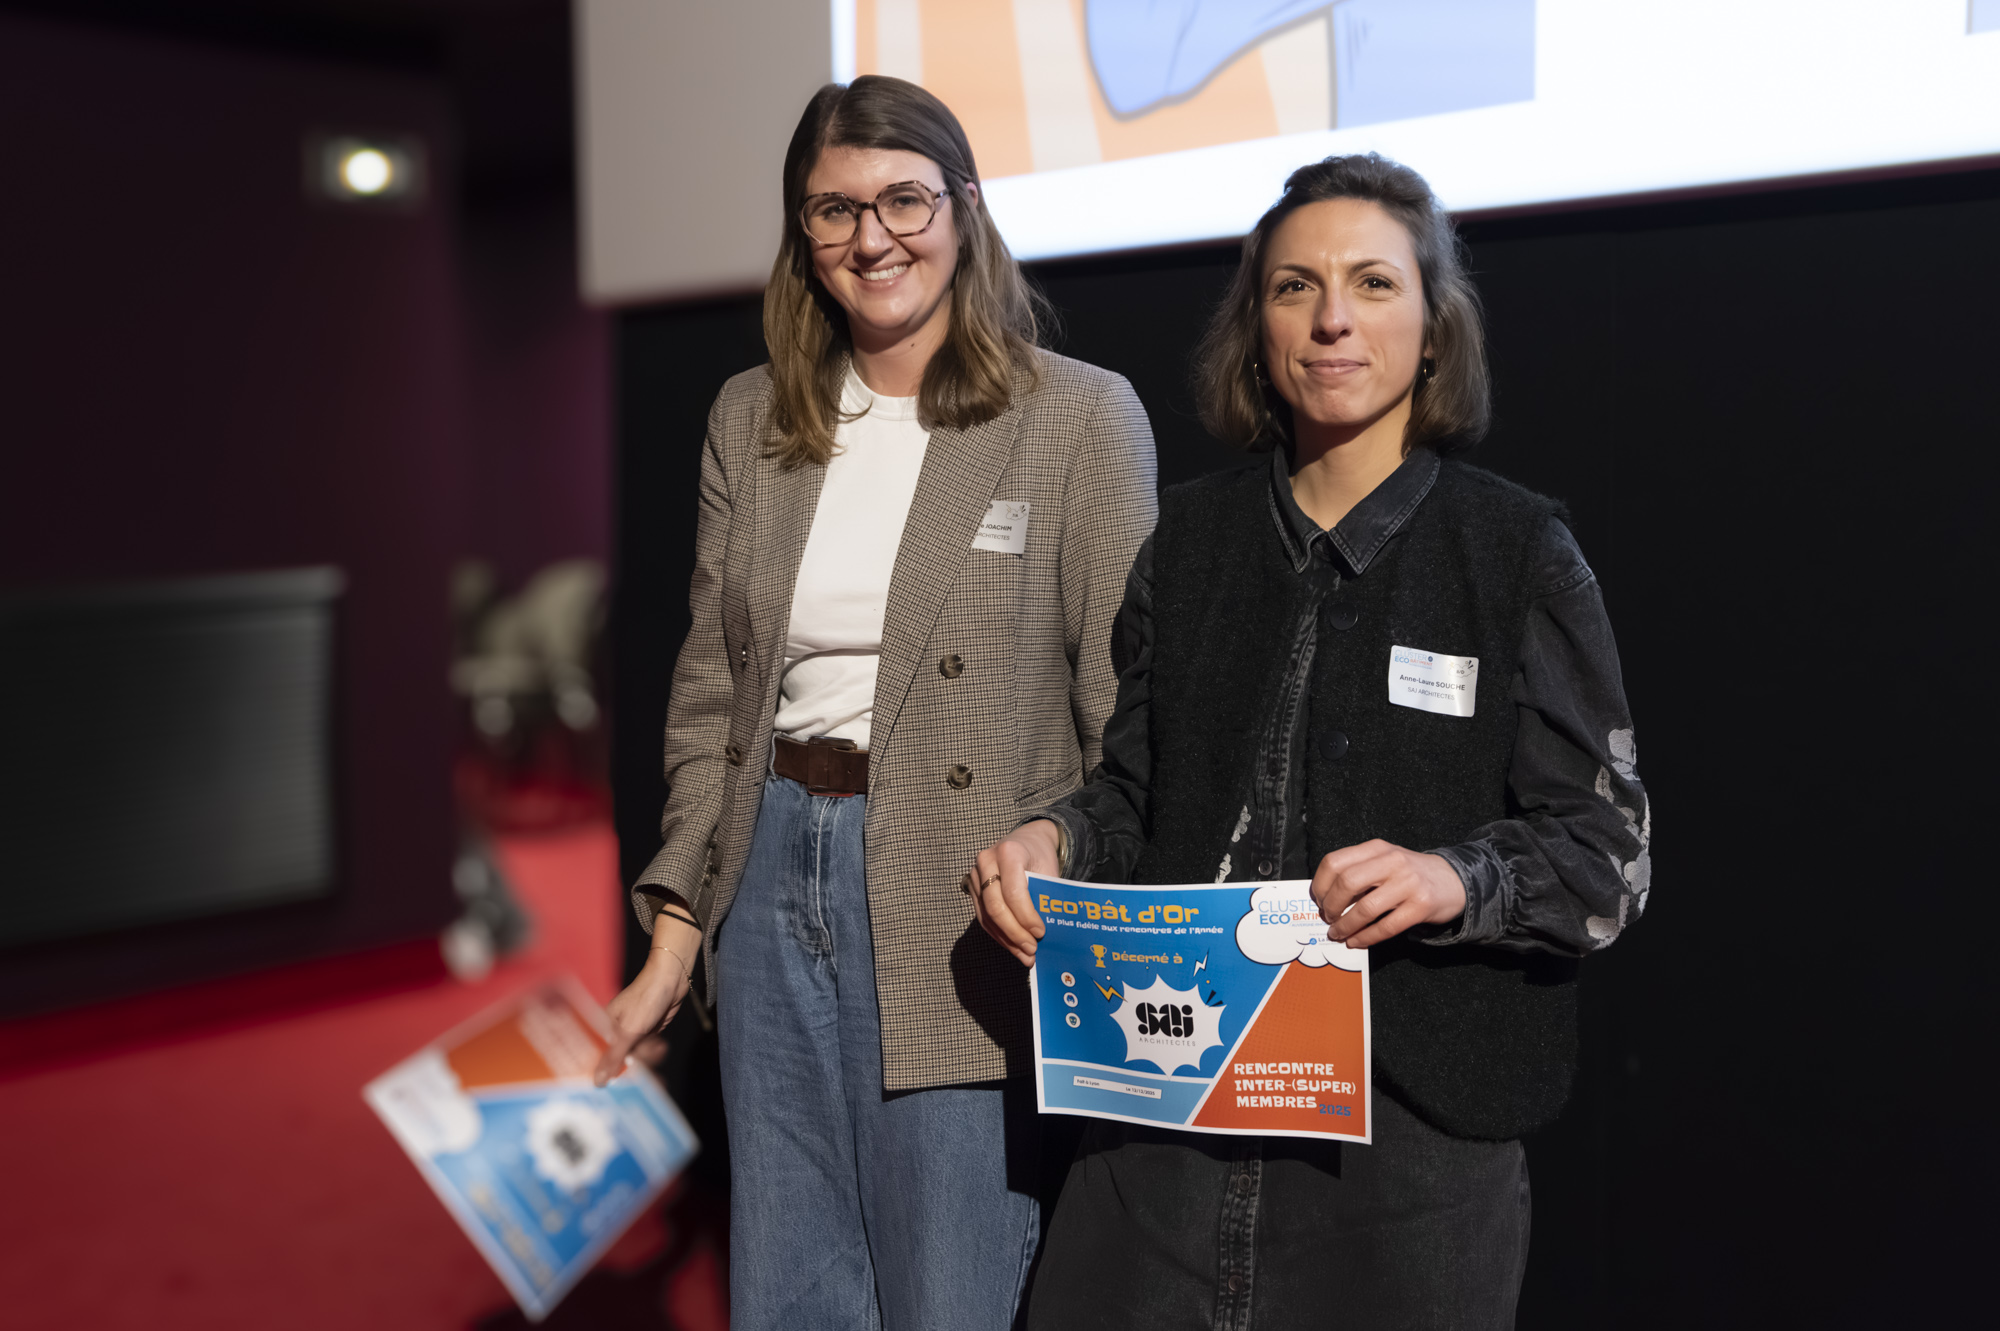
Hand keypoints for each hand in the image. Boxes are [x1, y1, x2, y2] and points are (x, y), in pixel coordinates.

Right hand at [592, 913, 701, 1085]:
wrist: (672, 979)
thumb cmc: (646, 997)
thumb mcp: (629, 1031)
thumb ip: (613, 1057)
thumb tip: (597, 1082)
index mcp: (602, 1028)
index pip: (596, 1058)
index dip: (604, 1073)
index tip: (614, 1087)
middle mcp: (614, 1032)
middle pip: (617, 1062)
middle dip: (633, 1066)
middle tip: (645, 1066)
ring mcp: (631, 1033)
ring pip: (634, 1058)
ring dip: (647, 1057)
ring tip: (656, 1047)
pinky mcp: (646, 1032)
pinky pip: (646, 1051)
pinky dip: (654, 1051)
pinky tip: (660, 1045)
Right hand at [968, 821, 1058, 966]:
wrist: (1027, 841)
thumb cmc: (1040, 857)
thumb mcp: (1048, 871)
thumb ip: (1045, 898)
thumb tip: (1045, 935)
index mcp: (1009, 851)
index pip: (1014, 892)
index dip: (1026, 917)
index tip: (1041, 933)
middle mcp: (986, 860)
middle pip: (996, 906)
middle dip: (1014, 933)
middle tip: (1032, 950)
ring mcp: (975, 874)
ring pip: (987, 915)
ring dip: (1006, 939)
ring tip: (1024, 955)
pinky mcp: (972, 888)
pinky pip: (983, 917)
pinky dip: (999, 935)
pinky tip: (1013, 946)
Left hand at [1310, 840, 1466, 949]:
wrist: (1453, 881)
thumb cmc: (1409, 874)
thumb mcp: (1384, 861)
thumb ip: (1358, 871)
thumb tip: (1324, 898)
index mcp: (1377, 848)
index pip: (1335, 862)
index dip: (1320, 884)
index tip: (1318, 900)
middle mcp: (1392, 861)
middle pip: (1347, 882)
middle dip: (1331, 906)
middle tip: (1328, 918)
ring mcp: (1408, 883)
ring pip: (1366, 908)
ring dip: (1345, 926)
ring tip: (1338, 934)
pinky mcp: (1421, 906)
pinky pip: (1386, 927)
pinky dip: (1366, 938)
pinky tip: (1356, 941)